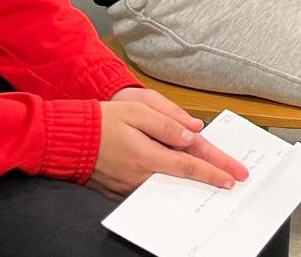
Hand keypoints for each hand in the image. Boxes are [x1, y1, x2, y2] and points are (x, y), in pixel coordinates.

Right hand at [89, 94, 249, 196]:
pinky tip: (183, 183)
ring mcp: (129, 185)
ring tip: (215, 180)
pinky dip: (170, 185)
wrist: (68, 139)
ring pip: (169, 185)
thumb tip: (192, 133)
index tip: (230, 178)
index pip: (188, 166)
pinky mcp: (120, 189)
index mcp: (147, 155)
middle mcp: (140, 175)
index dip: (212, 173)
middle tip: (232, 182)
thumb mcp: (138, 111)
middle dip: (209, 180)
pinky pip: (151, 188)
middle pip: (183, 180)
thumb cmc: (102, 121)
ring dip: (191, 184)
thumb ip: (167, 123)